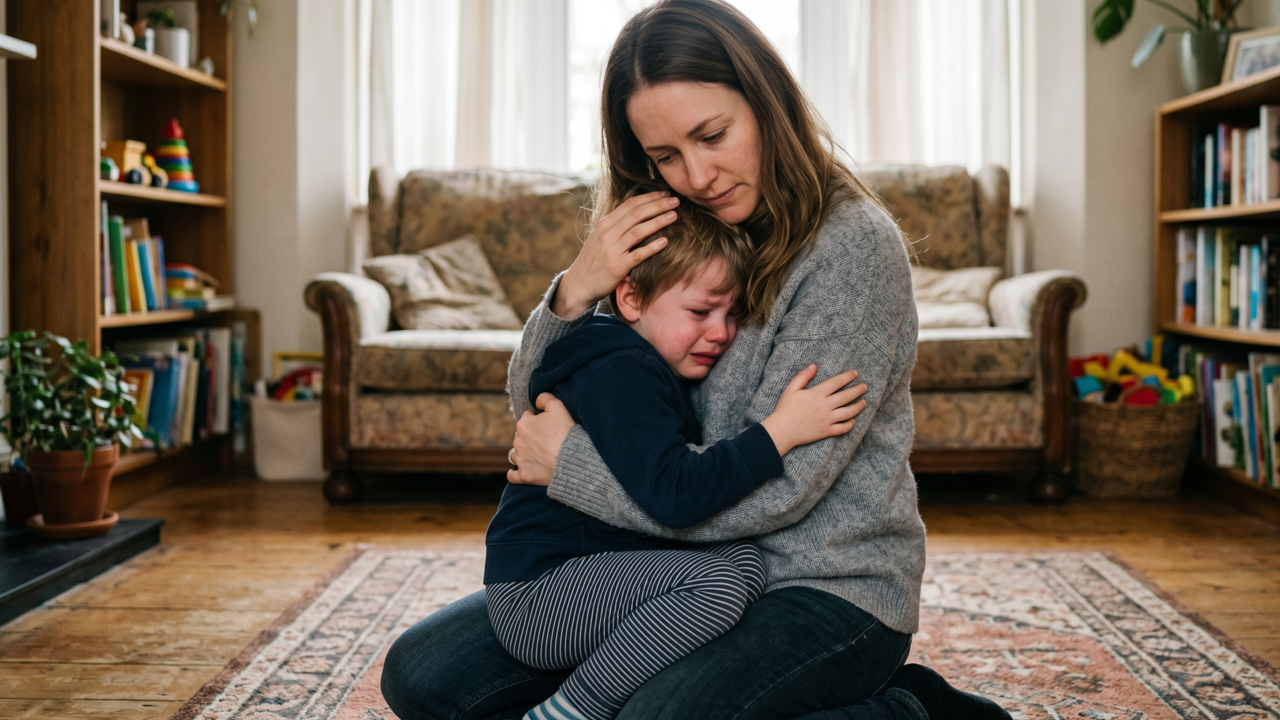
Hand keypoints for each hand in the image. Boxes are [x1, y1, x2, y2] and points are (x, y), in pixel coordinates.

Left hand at [507, 393, 575, 485]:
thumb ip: (544, 398)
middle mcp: (518, 441)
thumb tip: (536, 400)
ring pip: (516, 454)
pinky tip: (516, 472)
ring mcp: (520, 460)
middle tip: (546, 440)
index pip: (527, 417)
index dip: (538, 420)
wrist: (572, 459)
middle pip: (521, 436)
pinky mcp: (524, 476)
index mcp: (523, 424)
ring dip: (523, 454)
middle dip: (530, 436)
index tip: (548, 425)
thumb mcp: (558, 406)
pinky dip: (514, 473)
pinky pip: (513, 476)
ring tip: (537, 456)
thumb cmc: (566, 432)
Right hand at [552, 191, 679, 317]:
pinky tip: (666, 241)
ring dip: (658, 221)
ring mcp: (611, 250)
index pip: (630, 204)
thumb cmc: (594, 261)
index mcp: (605, 224)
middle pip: (636, 214)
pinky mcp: (617, 267)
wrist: (578, 285)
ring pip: (638, 231)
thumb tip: (639, 213)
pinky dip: (652, 247)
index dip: (649, 197)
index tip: (665, 193)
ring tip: (674, 216)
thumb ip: (617, 226)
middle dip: (658, 205)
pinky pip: (638, 255)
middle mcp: (607, 234)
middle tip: (676, 200)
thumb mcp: (601, 238)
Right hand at [759, 366, 866, 455]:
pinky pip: (842, 428)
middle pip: (846, 396)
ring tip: (864, 402)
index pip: (836, 382)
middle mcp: (825, 406)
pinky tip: (853, 420)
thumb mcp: (791, 389)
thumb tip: (814, 366)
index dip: (847, 377)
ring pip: (848, 412)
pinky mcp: (826, 431)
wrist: (782, 430)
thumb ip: (803, 376)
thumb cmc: (785, 409)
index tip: (855, 374)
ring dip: (858, 406)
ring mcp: (827, 420)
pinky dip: (850, 424)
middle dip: (857, 390)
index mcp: (817, 394)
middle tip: (865, 387)